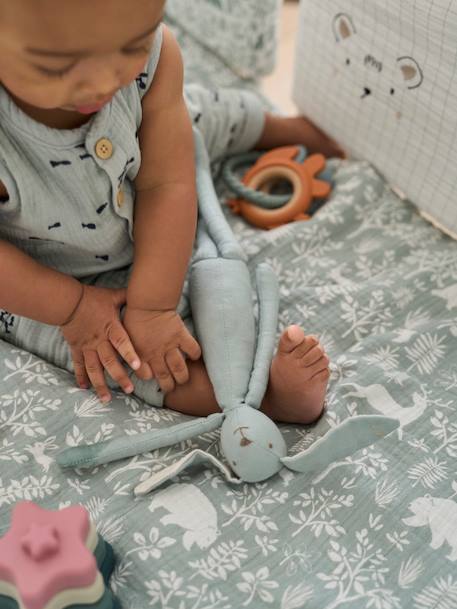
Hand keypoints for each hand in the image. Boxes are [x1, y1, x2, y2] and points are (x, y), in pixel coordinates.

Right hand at [60, 285, 140, 401]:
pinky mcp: (76, 348)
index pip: (122, 342)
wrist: (68, 301)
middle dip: (119, 377)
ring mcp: (87, 346)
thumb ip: (128, 298)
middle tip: (130, 390)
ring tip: (106, 399)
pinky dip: (81, 376)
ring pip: (94, 368)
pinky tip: (84, 388)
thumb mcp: (112, 296)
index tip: (138, 366)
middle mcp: (99, 340)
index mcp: (110, 327)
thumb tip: (145, 294)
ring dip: (100, 384)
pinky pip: (79, 365)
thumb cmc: (93, 298)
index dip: (130, 354)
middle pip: (110, 361)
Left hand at [123, 307, 200, 393]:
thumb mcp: (126, 337)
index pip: (146, 375)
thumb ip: (130, 350)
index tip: (153, 377)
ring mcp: (170, 346)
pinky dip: (195, 355)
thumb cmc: (134, 317)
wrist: (147, 303)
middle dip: (169, 386)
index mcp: (141, 355)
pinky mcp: (181, 336)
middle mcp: (156, 354)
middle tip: (172, 387)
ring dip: (182, 376)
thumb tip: (131, 359)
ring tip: (183, 379)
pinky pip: (193, 350)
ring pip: (180, 369)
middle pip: (164, 377)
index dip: (150, 377)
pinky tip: (194, 357)